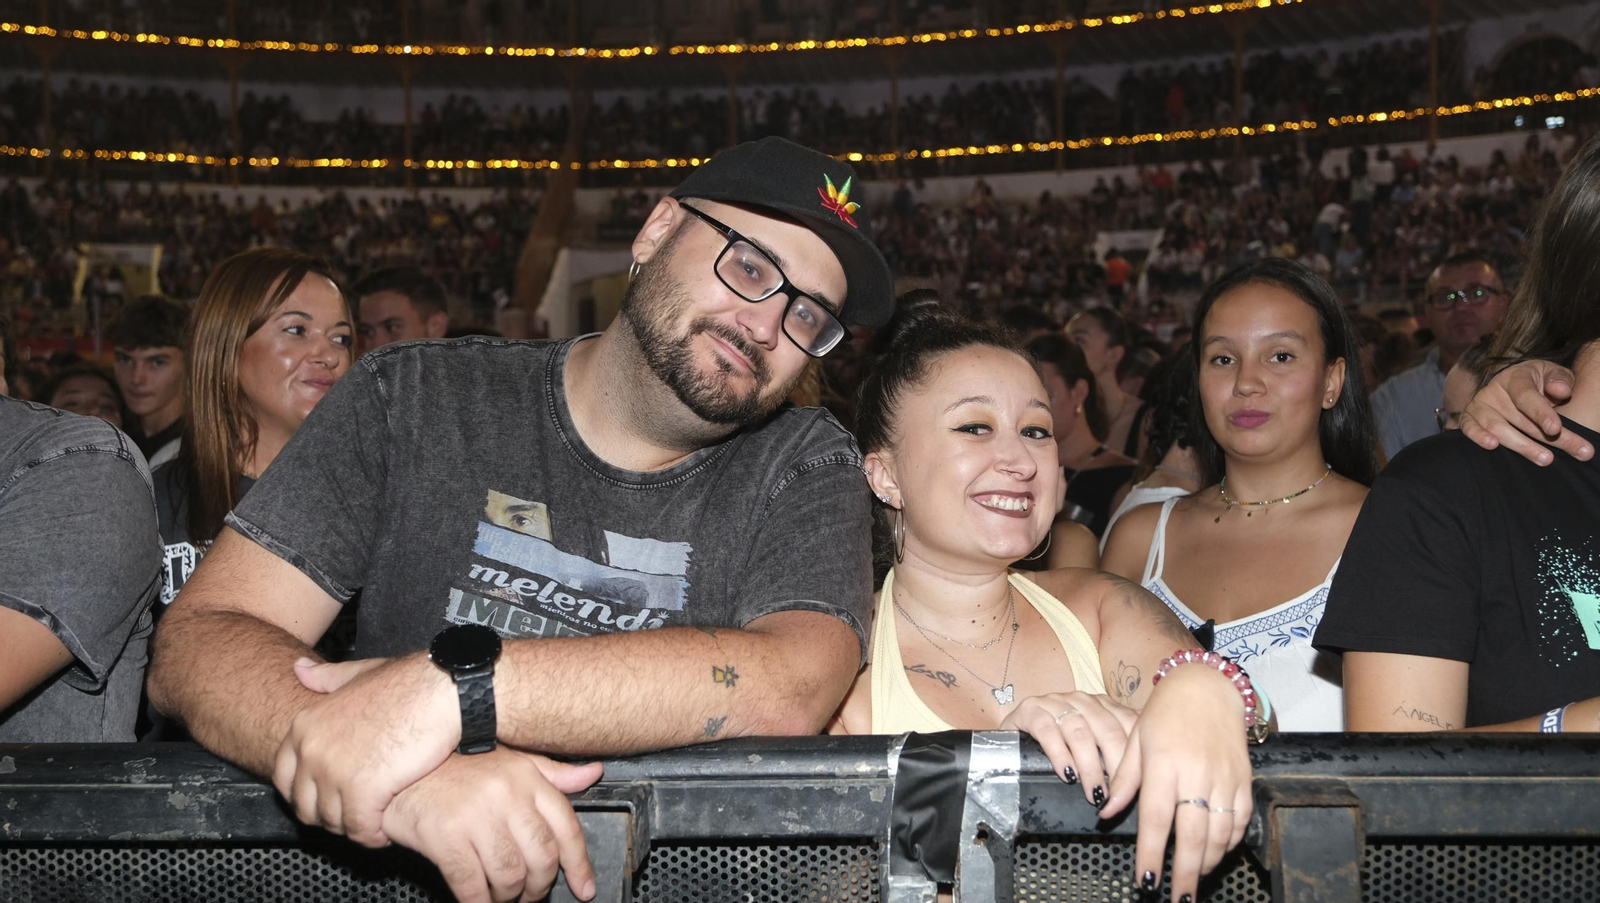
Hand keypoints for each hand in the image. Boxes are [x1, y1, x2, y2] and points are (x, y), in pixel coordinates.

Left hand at [273, 653, 459, 846]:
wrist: (442, 691)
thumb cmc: (409, 683)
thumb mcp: (360, 674)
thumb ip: (326, 679)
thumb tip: (299, 671)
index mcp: (306, 724)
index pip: (284, 778)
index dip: (303, 796)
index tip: (325, 801)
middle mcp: (313, 749)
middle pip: (305, 805)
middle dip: (328, 818)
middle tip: (353, 817)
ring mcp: (335, 771)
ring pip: (333, 821)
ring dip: (352, 829)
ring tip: (371, 824)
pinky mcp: (364, 789)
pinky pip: (360, 828)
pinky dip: (372, 836)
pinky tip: (384, 832)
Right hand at [383, 748, 603, 902]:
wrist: (399, 771)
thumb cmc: (456, 769)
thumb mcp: (510, 760)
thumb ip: (552, 773)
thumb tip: (593, 774)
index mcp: (526, 777)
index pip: (566, 827)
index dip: (579, 865)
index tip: (585, 889)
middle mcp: (506, 794)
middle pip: (541, 857)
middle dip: (539, 887)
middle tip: (530, 895)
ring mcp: (476, 815)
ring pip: (510, 876)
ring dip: (509, 898)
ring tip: (503, 897)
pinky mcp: (445, 836)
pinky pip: (472, 885)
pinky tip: (478, 902)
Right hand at [1001, 692, 1136, 806]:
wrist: (1010, 737)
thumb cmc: (1057, 745)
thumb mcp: (1090, 744)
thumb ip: (1116, 748)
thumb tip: (1148, 774)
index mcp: (1101, 704)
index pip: (1128, 724)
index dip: (1136, 755)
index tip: (1142, 786)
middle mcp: (1080, 699)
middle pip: (1107, 729)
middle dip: (1116, 766)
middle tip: (1119, 796)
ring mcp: (1053, 702)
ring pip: (1079, 732)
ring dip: (1090, 767)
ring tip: (1095, 794)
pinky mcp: (1029, 710)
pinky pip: (1048, 731)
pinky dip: (1060, 754)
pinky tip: (1067, 775)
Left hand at [1100, 666, 1252, 902]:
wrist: (1207, 687)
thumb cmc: (1165, 713)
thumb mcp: (1136, 739)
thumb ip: (1124, 779)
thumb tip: (1106, 813)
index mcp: (1164, 763)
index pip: (1155, 818)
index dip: (1150, 853)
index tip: (1146, 879)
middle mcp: (1196, 773)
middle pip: (1192, 835)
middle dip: (1184, 873)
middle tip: (1178, 898)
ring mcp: (1224, 778)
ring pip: (1219, 833)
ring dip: (1206, 862)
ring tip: (1192, 879)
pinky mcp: (1244, 779)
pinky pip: (1240, 820)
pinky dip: (1230, 842)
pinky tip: (1216, 853)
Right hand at [1460, 360, 1591, 464]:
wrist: (1513, 387)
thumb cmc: (1539, 383)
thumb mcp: (1553, 376)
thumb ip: (1560, 380)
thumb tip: (1561, 390)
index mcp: (1515, 377)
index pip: (1526, 396)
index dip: (1541, 412)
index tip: (1555, 428)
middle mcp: (1494, 391)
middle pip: (1519, 418)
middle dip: (1548, 438)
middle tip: (1575, 452)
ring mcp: (1479, 406)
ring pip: (1498, 428)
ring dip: (1522, 446)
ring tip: (1545, 459)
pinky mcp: (1468, 420)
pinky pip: (1470, 429)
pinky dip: (1479, 437)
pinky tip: (1492, 446)